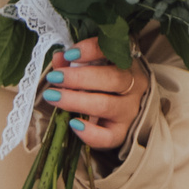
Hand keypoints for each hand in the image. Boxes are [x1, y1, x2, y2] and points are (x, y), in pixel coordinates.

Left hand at [43, 36, 147, 151]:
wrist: (123, 108)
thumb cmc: (104, 81)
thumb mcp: (93, 66)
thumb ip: (74, 60)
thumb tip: (59, 58)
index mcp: (128, 63)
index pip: (114, 53)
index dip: (91, 51)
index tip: (69, 54)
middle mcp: (134, 86)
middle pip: (112, 79)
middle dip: (79, 78)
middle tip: (55, 77)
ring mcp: (130, 110)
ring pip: (106, 106)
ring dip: (76, 100)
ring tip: (53, 97)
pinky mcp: (122, 132)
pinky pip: (109, 137)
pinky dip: (90, 132)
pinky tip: (73, 124)